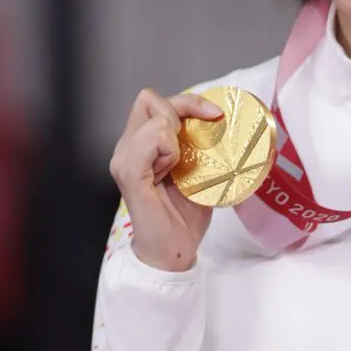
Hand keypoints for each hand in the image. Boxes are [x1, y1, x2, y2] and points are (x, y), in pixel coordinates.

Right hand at [110, 87, 223, 272]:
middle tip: (200, 138)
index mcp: (140, 144)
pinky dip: (168, 149)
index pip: (154, 101)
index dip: (187, 101)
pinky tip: (171, 171)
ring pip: (153, 117)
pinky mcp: (129, 173)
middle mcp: (127, 147)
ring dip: (175, 136)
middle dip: (183, 109)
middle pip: (149, 99)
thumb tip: (226, 127)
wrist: (173, 252)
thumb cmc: (183, 218)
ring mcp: (124, 159)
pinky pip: (150, 140)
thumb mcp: (198, 173)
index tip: (215, 116)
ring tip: (178, 166)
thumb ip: (199, 148)